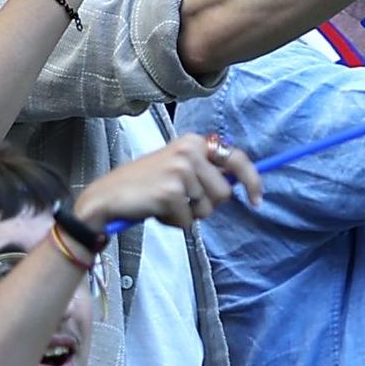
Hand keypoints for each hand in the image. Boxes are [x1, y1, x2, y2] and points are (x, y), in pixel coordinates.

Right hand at [75, 130, 254, 229]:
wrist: (107, 197)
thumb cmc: (143, 186)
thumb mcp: (177, 169)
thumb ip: (205, 172)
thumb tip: (239, 184)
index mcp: (193, 142)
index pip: (236, 157)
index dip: (252, 180)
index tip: (257, 200)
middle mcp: (189, 151)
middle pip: (224, 192)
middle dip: (207, 205)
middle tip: (182, 202)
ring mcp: (180, 170)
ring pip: (208, 209)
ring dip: (189, 214)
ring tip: (165, 204)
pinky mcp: (171, 191)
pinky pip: (190, 221)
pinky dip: (175, 223)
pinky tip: (156, 211)